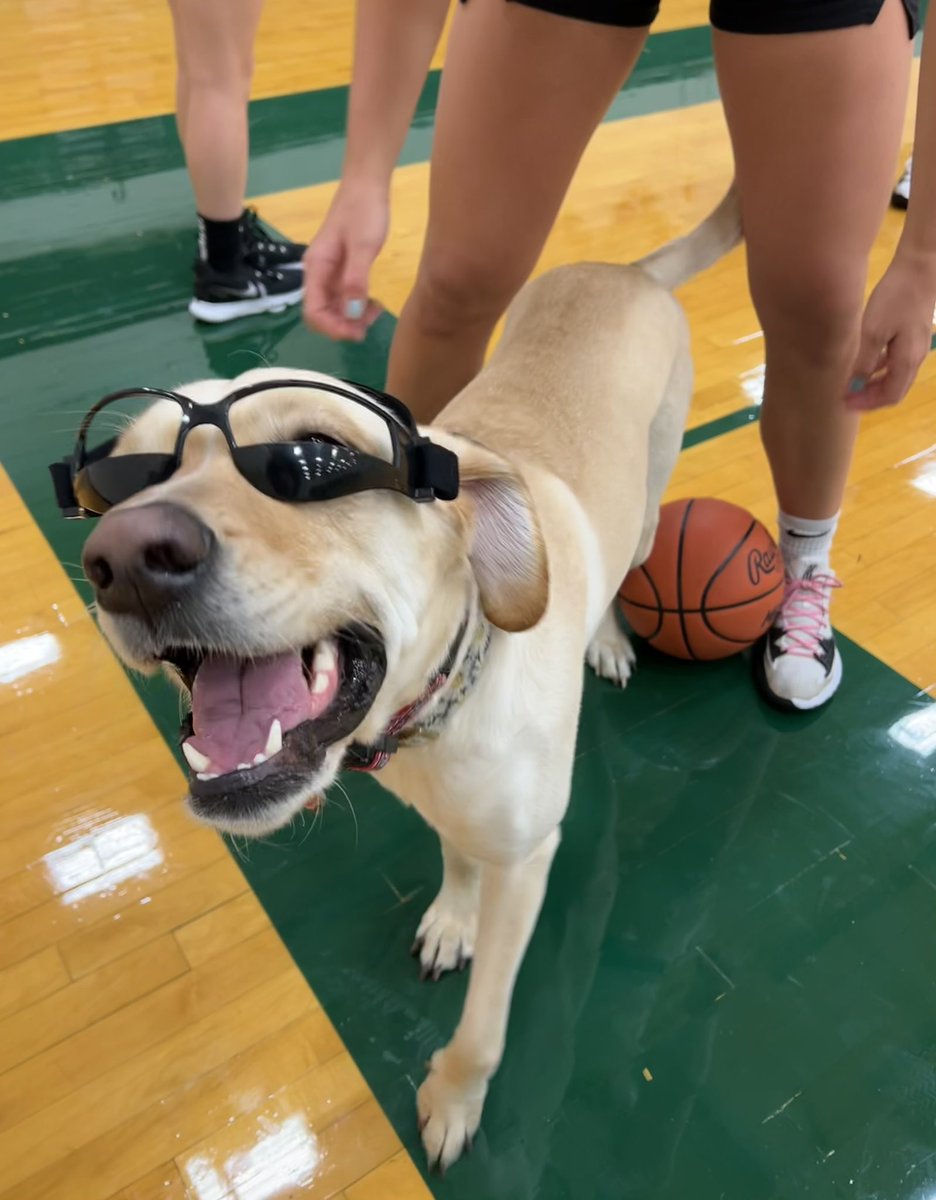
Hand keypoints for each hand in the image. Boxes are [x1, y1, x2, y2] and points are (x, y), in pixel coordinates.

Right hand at [303, 181, 388, 341]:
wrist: (367, 185)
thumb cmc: (364, 211)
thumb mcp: (363, 247)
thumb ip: (355, 281)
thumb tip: (350, 314)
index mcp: (317, 268)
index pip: (313, 311)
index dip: (331, 328)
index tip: (356, 332)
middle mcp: (319, 274)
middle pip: (321, 313)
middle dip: (342, 326)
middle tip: (368, 326)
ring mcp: (330, 273)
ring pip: (334, 308)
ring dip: (352, 318)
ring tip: (376, 313)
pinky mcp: (342, 270)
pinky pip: (345, 298)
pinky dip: (357, 307)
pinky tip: (374, 304)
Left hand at [846, 249, 935, 411]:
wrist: (919, 267)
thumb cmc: (896, 298)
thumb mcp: (874, 331)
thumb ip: (864, 361)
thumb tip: (854, 387)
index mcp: (907, 361)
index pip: (890, 396)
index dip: (867, 404)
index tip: (845, 403)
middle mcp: (915, 358)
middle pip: (893, 389)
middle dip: (870, 397)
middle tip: (846, 397)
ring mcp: (915, 346)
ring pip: (894, 375)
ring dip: (874, 383)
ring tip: (852, 383)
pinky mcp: (912, 334)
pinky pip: (895, 360)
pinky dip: (880, 367)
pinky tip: (865, 361)